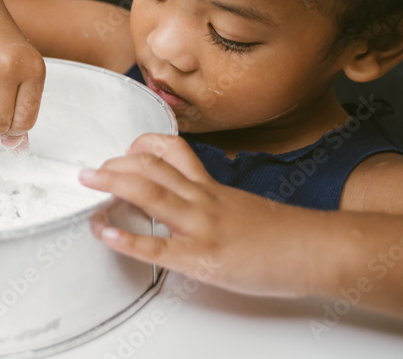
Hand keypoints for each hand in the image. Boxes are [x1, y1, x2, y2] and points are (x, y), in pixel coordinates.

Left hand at [79, 133, 317, 298]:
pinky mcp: (204, 257)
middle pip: (152, 167)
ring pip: (152, 193)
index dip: (143, 145)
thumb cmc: (283, 234)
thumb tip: (187, 202)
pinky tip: (105, 234)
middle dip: (115, 165)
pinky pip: (159, 246)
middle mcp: (203, 199)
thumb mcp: (241, 205)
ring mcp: (202, 225)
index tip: (124, 147)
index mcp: (211, 187)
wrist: (317, 250)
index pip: (173, 152)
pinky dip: (127, 239)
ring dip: (113, 185)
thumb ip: (213, 201)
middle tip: (90, 171)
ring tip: (86, 182)